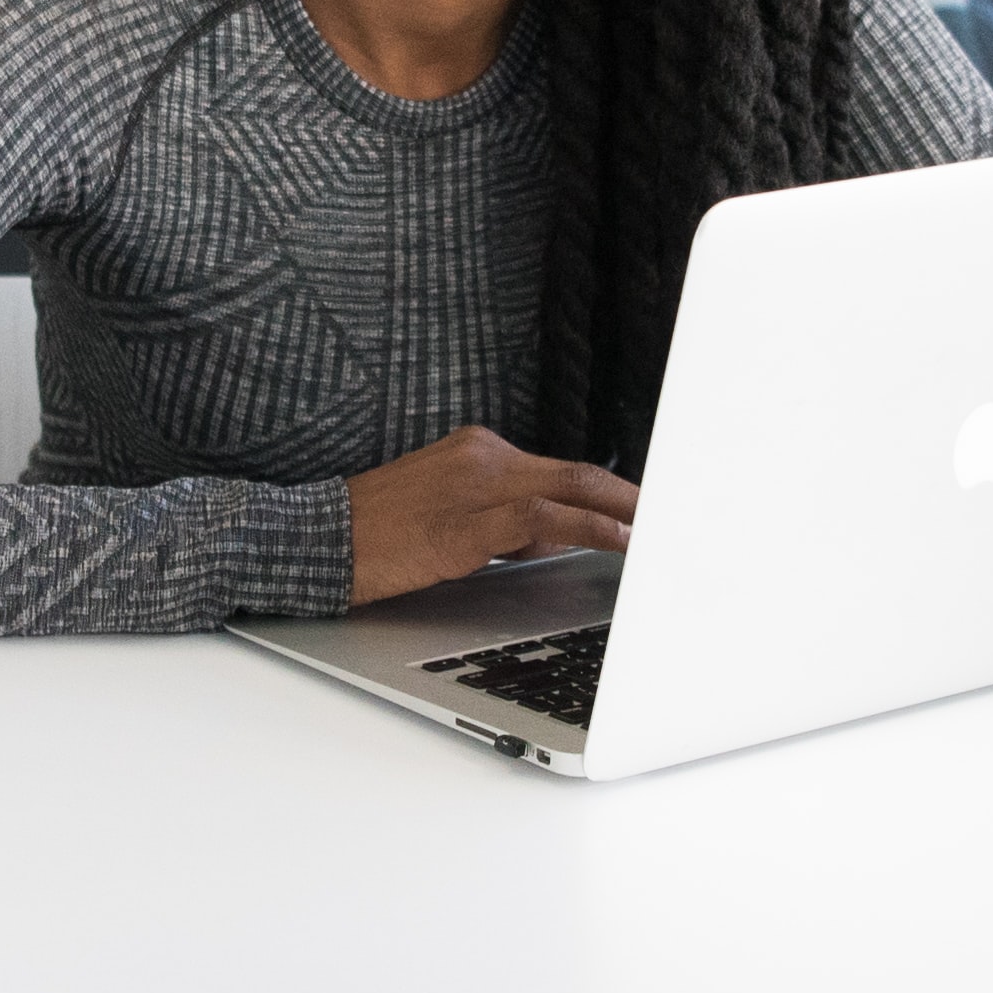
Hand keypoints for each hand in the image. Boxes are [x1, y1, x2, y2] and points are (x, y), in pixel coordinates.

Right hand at [345, 426, 640, 600]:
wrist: (318, 540)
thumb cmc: (379, 535)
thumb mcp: (451, 516)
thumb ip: (506, 522)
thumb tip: (561, 536)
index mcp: (478, 450)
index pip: (560, 471)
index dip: (612, 492)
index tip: (647, 510)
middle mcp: (481, 457)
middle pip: (577, 472)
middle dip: (632, 498)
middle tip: (674, 520)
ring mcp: (472, 487)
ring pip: (568, 490)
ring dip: (622, 515)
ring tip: (658, 537)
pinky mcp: (462, 524)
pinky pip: (541, 520)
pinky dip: (588, 529)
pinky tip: (617, 543)